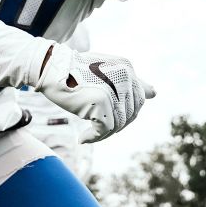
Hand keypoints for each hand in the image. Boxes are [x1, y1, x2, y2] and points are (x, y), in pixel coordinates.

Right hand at [34, 44, 155, 143]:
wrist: (50, 68)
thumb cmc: (75, 72)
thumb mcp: (106, 72)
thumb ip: (131, 82)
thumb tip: (155, 93)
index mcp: (127, 68)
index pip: (138, 101)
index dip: (125, 115)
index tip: (106, 119)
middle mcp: (124, 76)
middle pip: (130, 114)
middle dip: (116, 125)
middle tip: (97, 129)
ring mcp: (114, 88)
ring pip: (118, 124)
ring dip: (103, 134)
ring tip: (88, 134)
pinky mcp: (101, 101)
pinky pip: (106, 129)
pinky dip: (94, 138)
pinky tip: (83, 138)